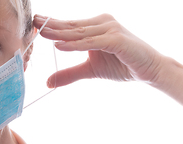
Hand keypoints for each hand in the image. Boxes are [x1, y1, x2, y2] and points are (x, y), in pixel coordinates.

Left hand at [34, 14, 164, 87]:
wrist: (149, 70)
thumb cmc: (121, 65)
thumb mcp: (89, 70)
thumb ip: (69, 73)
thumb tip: (48, 82)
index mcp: (95, 26)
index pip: (69, 25)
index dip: (52, 25)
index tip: (34, 24)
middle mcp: (103, 23)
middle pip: (72, 26)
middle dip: (51, 25)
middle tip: (33, 22)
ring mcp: (111, 29)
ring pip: (79, 33)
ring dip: (60, 33)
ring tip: (41, 33)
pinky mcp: (117, 40)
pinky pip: (91, 42)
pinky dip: (75, 45)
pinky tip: (60, 46)